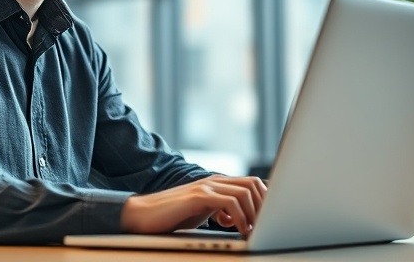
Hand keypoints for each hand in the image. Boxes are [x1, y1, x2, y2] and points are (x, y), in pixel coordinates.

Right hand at [120, 175, 266, 236]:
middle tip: (263, 226)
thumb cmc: (174, 216)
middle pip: (253, 184)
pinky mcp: (198, 196)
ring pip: (244, 192)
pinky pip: (229, 202)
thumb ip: (222, 210)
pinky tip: (238, 230)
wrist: (144, 215)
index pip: (252, 182)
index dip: (266, 199)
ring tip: (250, 231)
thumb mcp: (204, 211)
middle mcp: (214, 181)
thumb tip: (244, 219)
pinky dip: (240, 217)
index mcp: (218, 184)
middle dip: (264, 206)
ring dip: (253, 213)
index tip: (269, 219)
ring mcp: (206, 187)